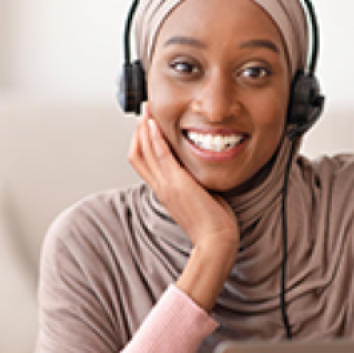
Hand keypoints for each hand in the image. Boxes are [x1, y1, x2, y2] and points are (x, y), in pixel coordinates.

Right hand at [128, 106, 238, 310]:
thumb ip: (195, 183)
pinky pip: (160, 155)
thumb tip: (201, 172)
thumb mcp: (200, 197)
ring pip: (145, 152)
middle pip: (137, 154)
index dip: (142, 141)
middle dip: (139, 131)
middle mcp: (161, 187)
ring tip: (147, 111)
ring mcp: (167, 186)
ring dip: (144, 128)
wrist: (216, 241)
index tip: (149, 125)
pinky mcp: (177, 184)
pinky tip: (153, 123)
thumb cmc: (213, 224)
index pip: (143, 162)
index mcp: (165, 191)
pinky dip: (154, 138)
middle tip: (145, 112)